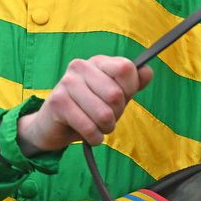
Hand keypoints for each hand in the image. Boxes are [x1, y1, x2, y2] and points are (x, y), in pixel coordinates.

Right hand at [17, 55, 153, 154]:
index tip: (120, 98)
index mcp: (97, 62)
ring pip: (103, 114)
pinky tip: (87, 133)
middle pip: (116, 95)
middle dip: (115, 114)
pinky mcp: (58, 102)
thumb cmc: (88, 108)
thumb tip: (148, 71)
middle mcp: (80, 66)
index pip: (126, 68)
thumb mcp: (114, 96)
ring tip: (94, 124)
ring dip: (104, 128)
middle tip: (103, 116)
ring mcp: (66, 82)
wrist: (53, 125)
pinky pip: (89, 127)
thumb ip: (132, 83)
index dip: (129, 89)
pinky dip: (93, 138)